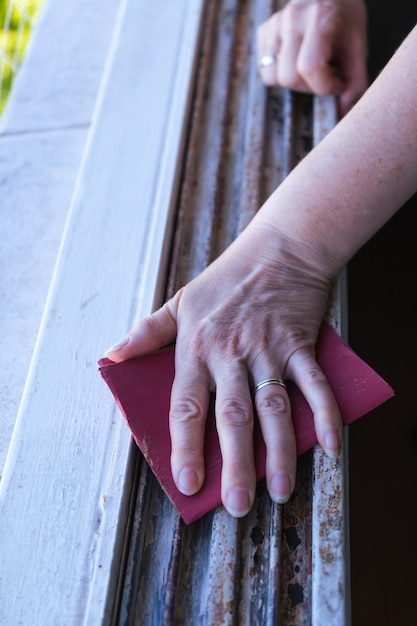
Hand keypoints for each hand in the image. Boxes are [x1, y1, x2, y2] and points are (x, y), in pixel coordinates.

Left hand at [106, 224, 342, 517]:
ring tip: (281, 492)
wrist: (277, 249)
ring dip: (279, 453)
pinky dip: (324, 414)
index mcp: (197, 349)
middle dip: (235, 465)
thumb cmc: (224, 279)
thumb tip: (110, 358)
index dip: (186, 447)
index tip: (187, 483)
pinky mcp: (301, 345)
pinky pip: (314, 384)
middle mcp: (232, 355)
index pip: (186, 406)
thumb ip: (145, 334)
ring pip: (274, 409)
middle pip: (232, 417)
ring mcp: (269, 351)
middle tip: (237, 506)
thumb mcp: (178, 302)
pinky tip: (328, 446)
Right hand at [257, 0, 367, 115]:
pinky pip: (265, 67)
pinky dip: (281, 72)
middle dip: (308, 87)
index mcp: (319, 18)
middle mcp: (292, 18)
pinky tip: (296, 60)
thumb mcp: (358, 48)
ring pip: (271, 76)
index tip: (337, 83)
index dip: (324, 86)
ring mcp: (274, 23)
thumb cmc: (346, 21)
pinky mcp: (263, 30)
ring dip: (292, 82)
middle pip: (288, 77)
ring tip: (308, 70)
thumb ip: (355, 82)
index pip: (309, 68)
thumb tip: (345, 112)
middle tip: (324, 76)